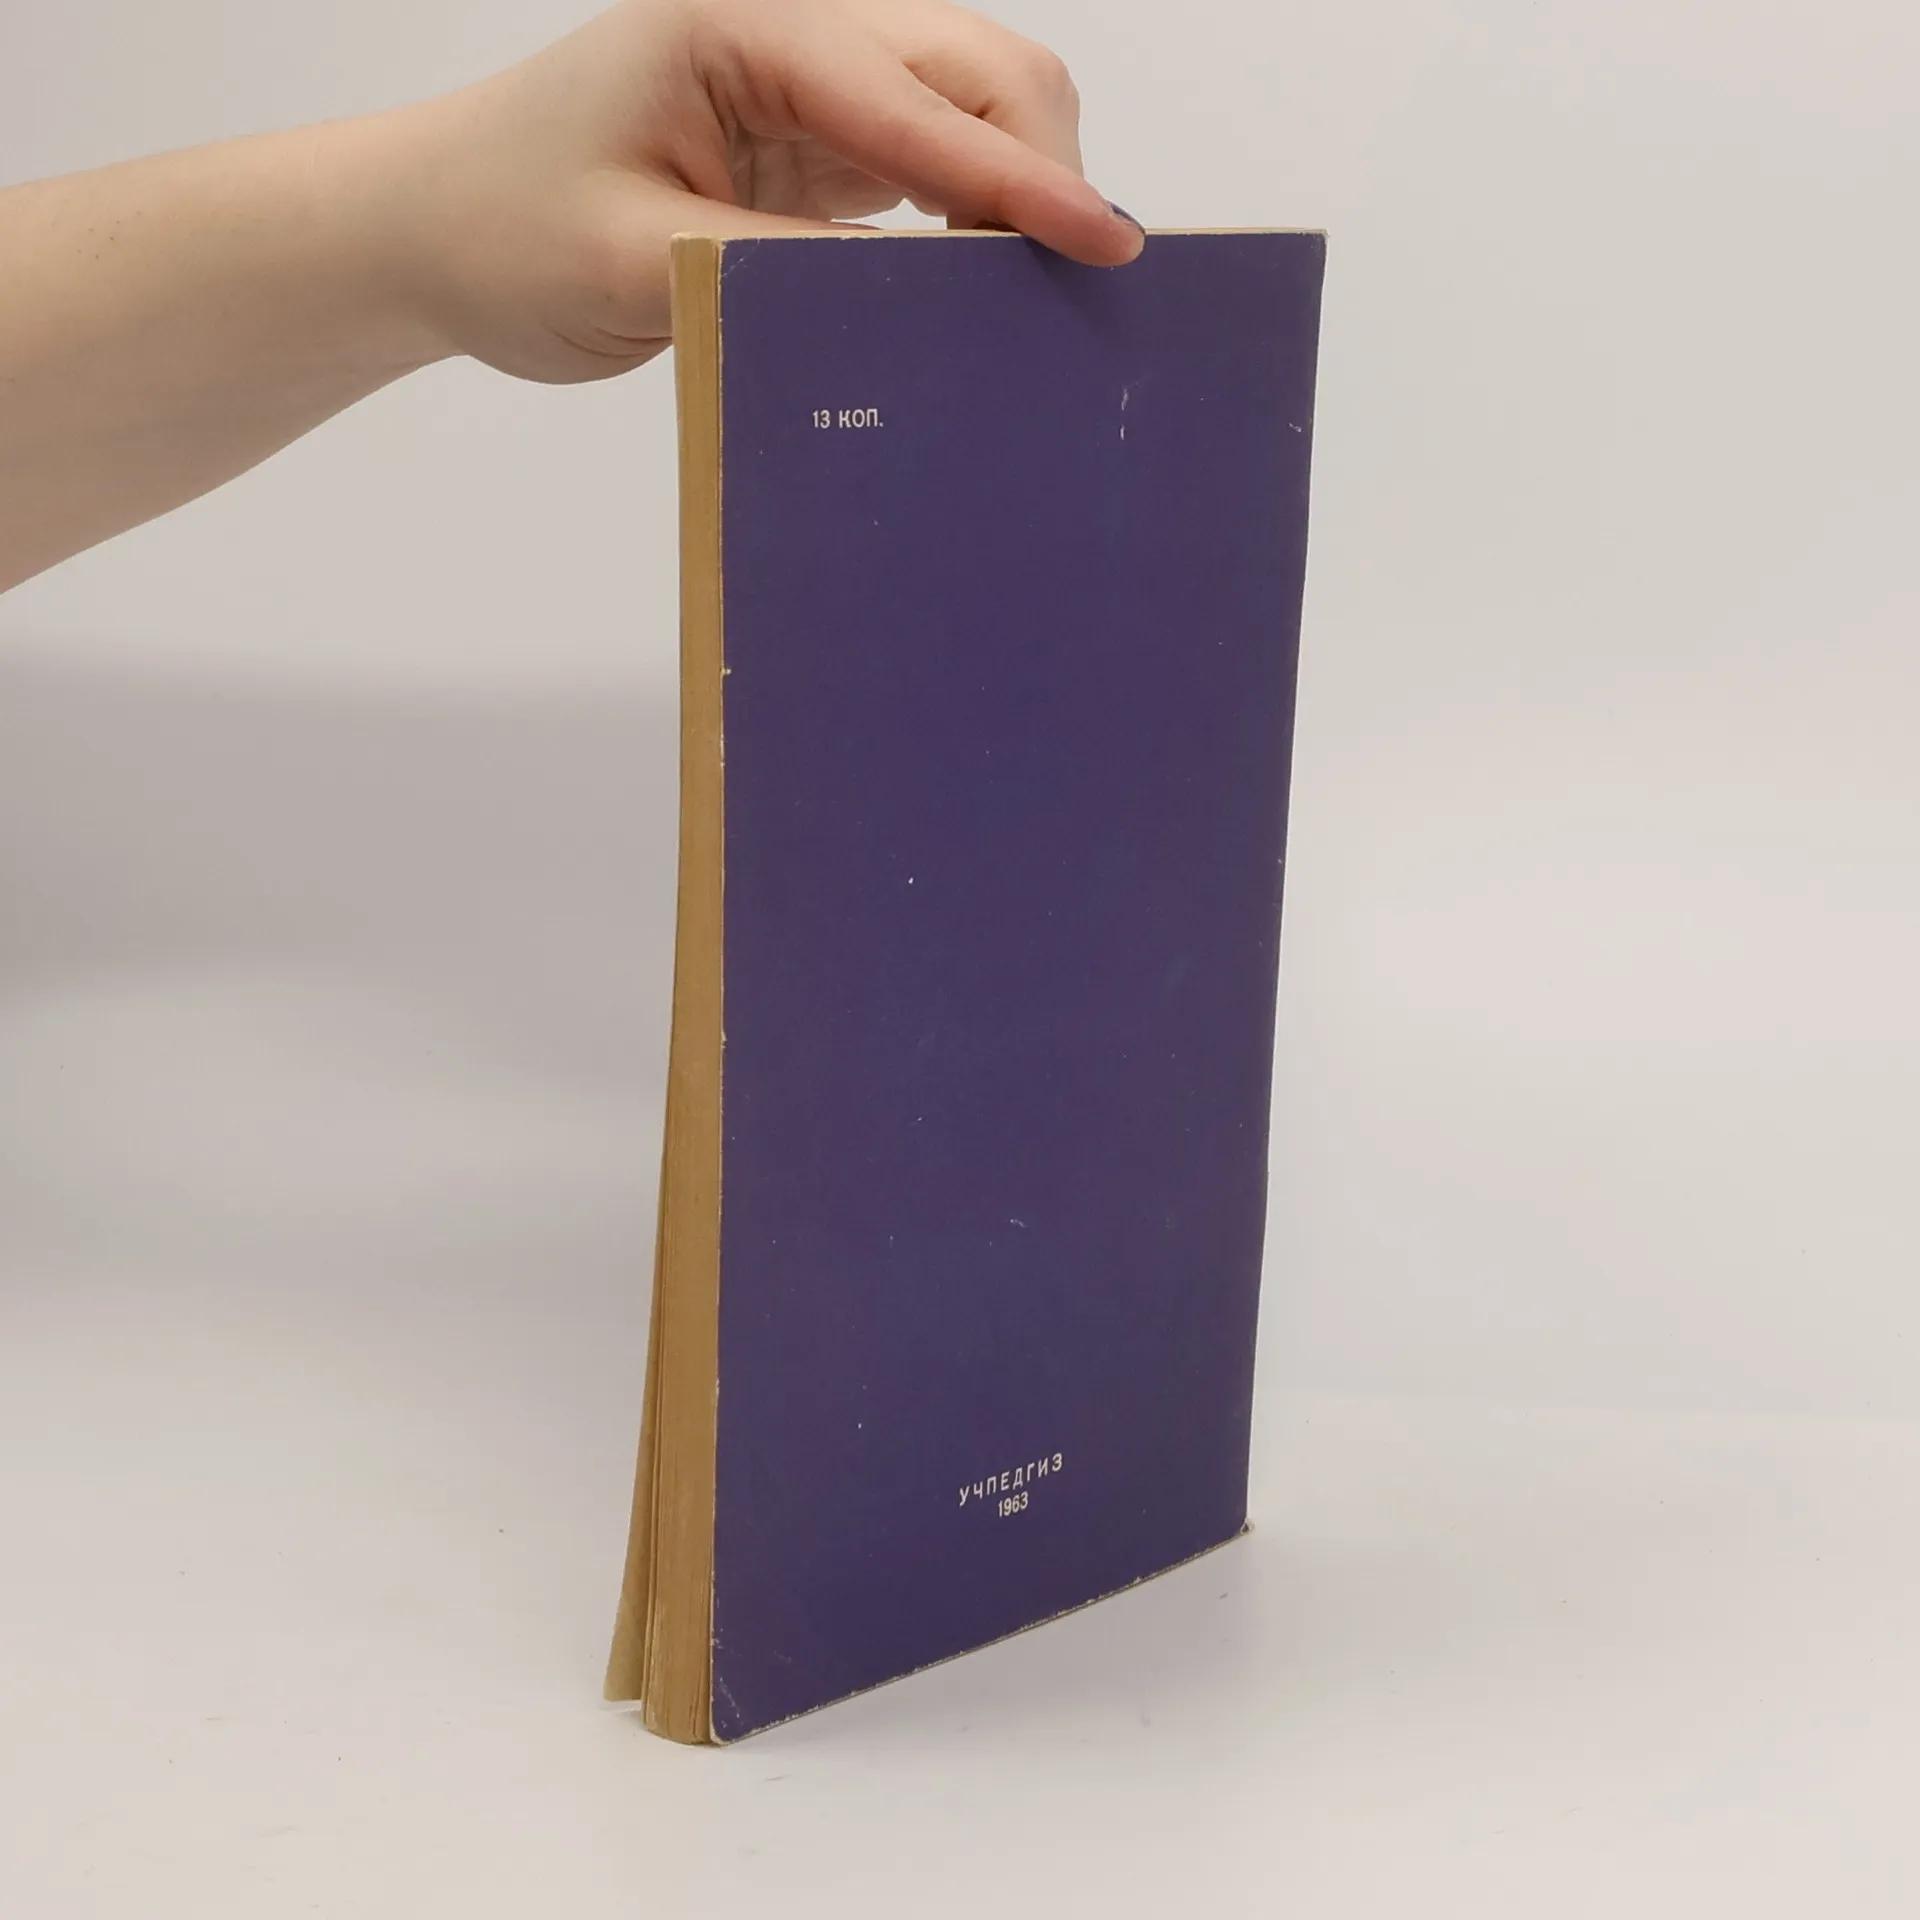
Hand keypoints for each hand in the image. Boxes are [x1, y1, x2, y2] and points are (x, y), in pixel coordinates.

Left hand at [377, 0, 1141, 381]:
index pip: (915, 102)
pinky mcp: (816, 148)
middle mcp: (792, 32)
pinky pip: (933, 170)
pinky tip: (982, 284)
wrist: (435, 234)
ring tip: (1030, 293)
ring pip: (970, 111)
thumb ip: (785, 275)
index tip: (1103, 242)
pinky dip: (976, 220)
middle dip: (1040, 165)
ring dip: (1016, 189)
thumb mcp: (641, 266)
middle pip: (976, 69)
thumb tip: (928, 303)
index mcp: (742, 24)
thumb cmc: (506, 232)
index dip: (1018, 179)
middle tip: (1069, 286)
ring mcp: (810, 87)